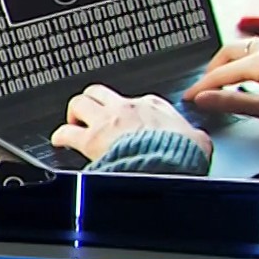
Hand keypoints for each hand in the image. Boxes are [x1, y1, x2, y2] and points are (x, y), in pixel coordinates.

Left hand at [51, 85, 211, 162]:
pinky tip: (59, 141)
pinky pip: (66, 132)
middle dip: (92, 101)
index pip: (135, 100)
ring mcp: (106, 122)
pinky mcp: (91, 139)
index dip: (127, 109)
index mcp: (153, 106)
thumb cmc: (182, 155)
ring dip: (74, 113)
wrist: (167, 166)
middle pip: (99, 92)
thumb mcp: (198, 141)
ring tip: (74, 123)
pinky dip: (60, 136)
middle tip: (89, 114)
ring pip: (79, 102)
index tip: (125, 119)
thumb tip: (199, 140)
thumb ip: (194, 135)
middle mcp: (126, 108)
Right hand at [180, 35, 258, 127]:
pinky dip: (248, 59)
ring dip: (230, 63)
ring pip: (244, 46)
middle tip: (207, 89)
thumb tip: (205, 99)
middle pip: (227, 52)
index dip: (200, 88)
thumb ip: (233, 102)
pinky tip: (254, 75)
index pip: (219, 73)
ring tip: (228, 82)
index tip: (189, 98)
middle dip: (212, 70)